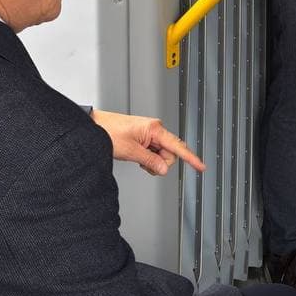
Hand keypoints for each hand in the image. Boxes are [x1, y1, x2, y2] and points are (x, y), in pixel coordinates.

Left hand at [89, 110, 204, 176]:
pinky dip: (148, 158)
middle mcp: (155, 129)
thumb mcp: (130, 151)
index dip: (191, 158)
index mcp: (154, 128)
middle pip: (169, 153)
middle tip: (144, 164)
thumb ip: (150, 161)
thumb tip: (164, 169)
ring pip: (161, 154)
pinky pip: (154, 152)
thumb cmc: (108, 132)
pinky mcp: (144, 137)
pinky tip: (138, 157)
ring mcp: (150, 133)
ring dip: (153, 161)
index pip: (177, 146)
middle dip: (160, 162)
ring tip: (137, 159)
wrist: (94, 126)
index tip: (201, 167)